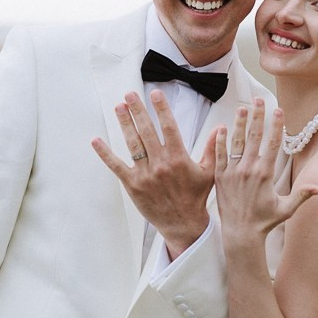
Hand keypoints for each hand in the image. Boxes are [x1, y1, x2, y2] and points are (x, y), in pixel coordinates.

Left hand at [92, 89, 217, 258]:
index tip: (155, 94)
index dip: (161, 109)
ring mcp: (145, 175)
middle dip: (138, 111)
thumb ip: (213, 148)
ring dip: (124, 124)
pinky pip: (116, 166)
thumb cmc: (196, 197)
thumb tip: (221, 128)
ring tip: (119, 108)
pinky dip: (105, 154)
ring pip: (132, 144)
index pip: (169, 127)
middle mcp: (160, 164)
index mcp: (178, 158)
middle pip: (147, 131)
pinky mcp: (133, 185)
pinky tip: (96, 141)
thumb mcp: (209, 172)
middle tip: (130, 95)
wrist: (184, 224)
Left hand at [214, 99, 317, 242]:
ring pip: (236, 142)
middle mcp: (249, 170)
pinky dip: (220, 141)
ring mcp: (233, 172)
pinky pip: (219, 155)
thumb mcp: (287, 209)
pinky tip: (222, 128)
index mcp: (266, 174)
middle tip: (259, 99)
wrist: (240, 234)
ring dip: (239, 123)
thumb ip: (302, 196)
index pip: (273, 144)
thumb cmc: (265, 222)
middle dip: (257, 116)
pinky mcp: (220, 177)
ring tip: (242, 108)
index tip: (279, 110)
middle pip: (254, 137)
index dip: (276, 125)